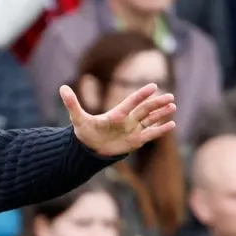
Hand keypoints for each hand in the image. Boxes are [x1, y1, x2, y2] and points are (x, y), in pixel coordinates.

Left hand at [60, 83, 176, 156]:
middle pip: (145, 109)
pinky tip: (172, 124)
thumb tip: (61, 88)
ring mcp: (132, 130)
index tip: (153, 86)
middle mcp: (127, 119)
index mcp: (117, 113)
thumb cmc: (84, 132)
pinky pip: (150, 134)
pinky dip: (160, 130)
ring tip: (173, 106)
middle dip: (157, 103)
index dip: (141, 94)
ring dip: (161, 114)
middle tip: (170, 96)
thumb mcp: (77, 118)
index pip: (131, 102)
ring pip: (150, 120)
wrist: (89, 148)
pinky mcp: (135, 141)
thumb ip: (72, 104)